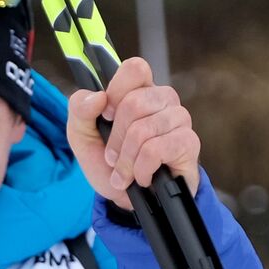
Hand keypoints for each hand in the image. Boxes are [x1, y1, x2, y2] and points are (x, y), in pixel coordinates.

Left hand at [66, 57, 199, 210]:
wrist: (126, 199)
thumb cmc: (107, 162)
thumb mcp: (81, 137)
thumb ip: (79, 111)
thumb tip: (97, 97)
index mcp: (138, 91)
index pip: (135, 68)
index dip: (116, 91)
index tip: (105, 116)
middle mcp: (163, 100)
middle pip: (134, 103)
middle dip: (114, 138)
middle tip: (112, 157)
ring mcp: (179, 120)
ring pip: (143, 130)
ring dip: (125, 160)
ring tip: (124, 172)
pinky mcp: (189, 144)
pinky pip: (156, 150)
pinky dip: (140, 169)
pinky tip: (142, 177)